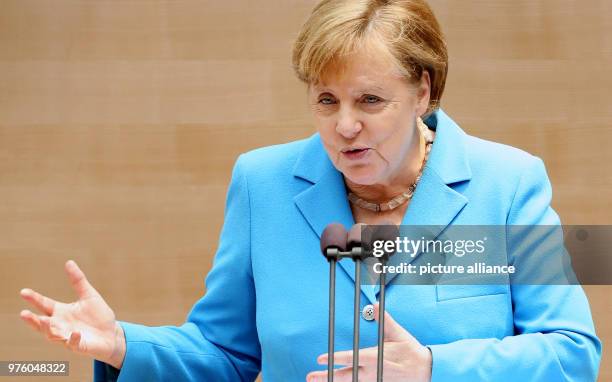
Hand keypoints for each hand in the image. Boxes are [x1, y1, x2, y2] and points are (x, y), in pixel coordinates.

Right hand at [19, 260, 125, 368]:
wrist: (112, 334)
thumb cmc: (98, 316)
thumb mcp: (89, 295)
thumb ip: (78, 281)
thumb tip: (69, 262)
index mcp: (61, 312)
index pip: (44, 304)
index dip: (34, 299)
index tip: (24, 292)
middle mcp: (61, 325)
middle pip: (42, 323)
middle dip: (32, 319)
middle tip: (24, 313)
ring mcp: (68, 337)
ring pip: (52, 335)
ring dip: (47, 329)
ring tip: (43, 321)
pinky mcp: (79, 346)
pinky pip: (73, 343)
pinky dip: (72, 339)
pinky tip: (75, 333)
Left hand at [306, 303, 431, 381]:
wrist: (426, 371)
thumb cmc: (411, 352)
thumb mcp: (397, 334)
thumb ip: (384, 320)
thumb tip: (375, 305)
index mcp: (374, 357)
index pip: (350, 358)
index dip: (334, 359)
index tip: (320, 358)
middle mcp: (371, 373)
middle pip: (344, 376)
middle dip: (325, 376)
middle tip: (310, 375)